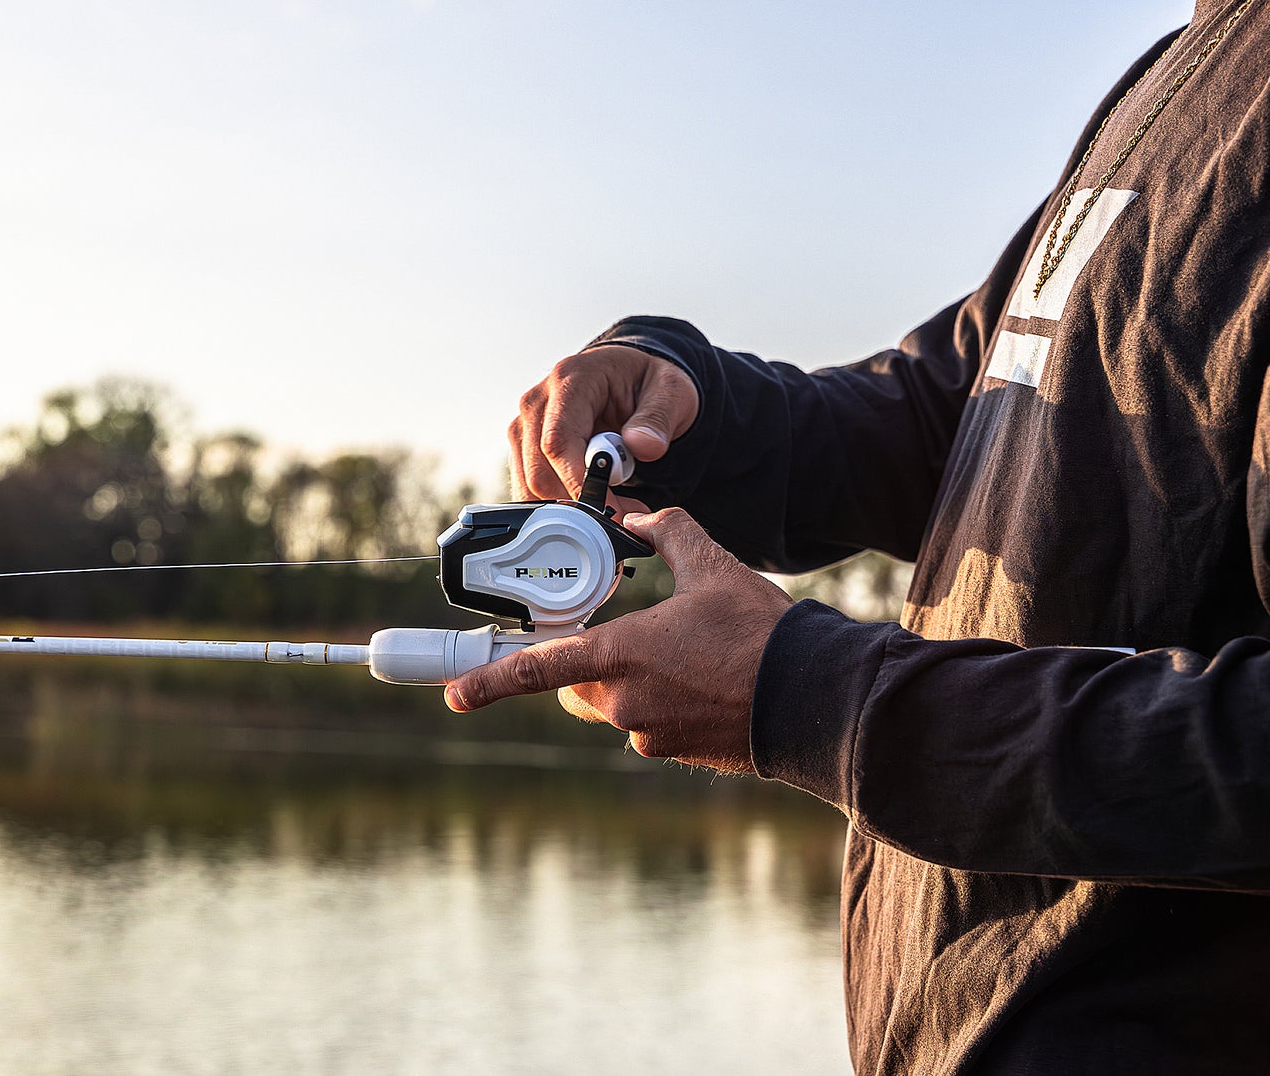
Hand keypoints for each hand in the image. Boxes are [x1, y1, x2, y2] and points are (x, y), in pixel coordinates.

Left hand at [444, 508, 790, 770]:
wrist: (815, 701)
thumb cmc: (762, 635)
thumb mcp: (712, 568)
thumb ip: (668, 534)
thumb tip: (643, 516)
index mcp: (619, 655)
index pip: (536, 670)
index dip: (488, 682)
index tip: (454, 694)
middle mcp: (623, 702)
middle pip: (575, 684)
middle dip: (584, 663)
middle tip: (623, 638)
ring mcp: (648, 734)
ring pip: (615, 705)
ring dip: (633, 683)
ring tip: (688, 658)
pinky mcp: (675, 753)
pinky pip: (650, 725)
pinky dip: (665, 703)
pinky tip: (706, 683)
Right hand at [509, 345, 698, 513]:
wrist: (627, 378)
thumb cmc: (645, 382)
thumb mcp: (670, 391)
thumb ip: (657, 418)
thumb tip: (641, 446)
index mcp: (570, 380)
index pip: (558, 441)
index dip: (578, 482)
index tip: (608, 509)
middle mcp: (538, 402)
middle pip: (539, 472)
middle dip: (580, 502)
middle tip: (624, 515)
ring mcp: (526, 426)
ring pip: (532, 487)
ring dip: (573, 506)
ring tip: (618, 503)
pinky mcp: (524, 447)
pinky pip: (533, 488)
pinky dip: (564, 503)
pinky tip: (596, 497)